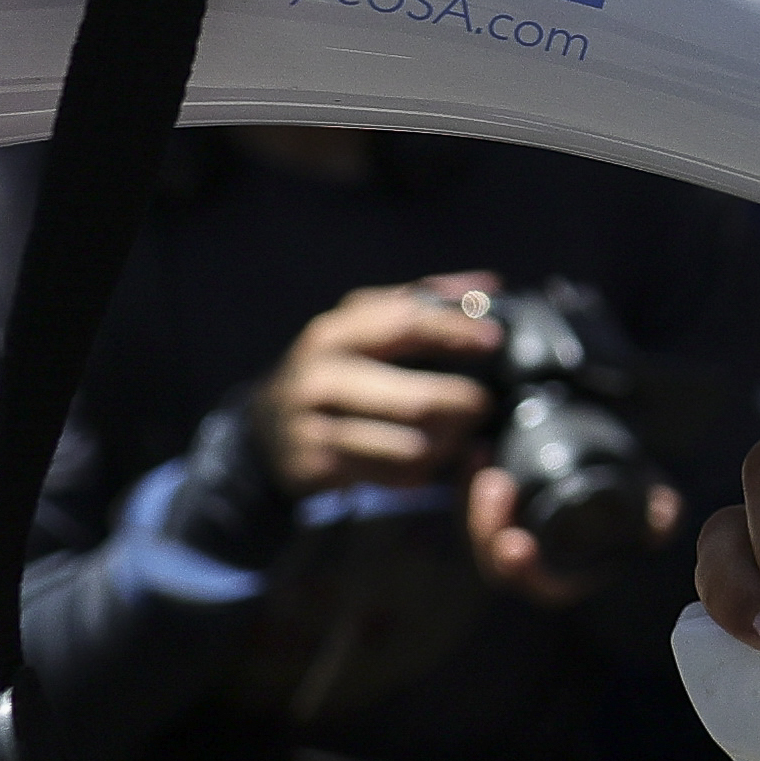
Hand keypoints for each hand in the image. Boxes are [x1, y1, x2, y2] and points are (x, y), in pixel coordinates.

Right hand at [252, 279, 502, 497]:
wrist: (265, 429)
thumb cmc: (336, 367)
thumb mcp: (362, 325)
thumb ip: (423, 301)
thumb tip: (489, 285)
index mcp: (333, 334)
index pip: (406, 324)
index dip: (457, 331)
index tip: (494, 341)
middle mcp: (320, 380)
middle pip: (418, 400)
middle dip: (464, 404)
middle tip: (484, 404)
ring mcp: (315, 428)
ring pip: (411, 446)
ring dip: (450, 443)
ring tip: (463, 434)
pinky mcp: (318, 469)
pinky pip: (392, 475)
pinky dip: (424, 471)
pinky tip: (432, 459)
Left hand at [460, 464, 677, 608]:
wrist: (608, 466)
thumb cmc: (633, 495)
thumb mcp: (651, 500)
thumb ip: (663, 512)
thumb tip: (663, 517)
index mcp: (572, 572)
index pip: (542, 584)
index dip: (524, 570)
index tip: (516, 544)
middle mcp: (538, 559)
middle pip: (496, 558)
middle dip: (487, 526)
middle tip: (495, 486)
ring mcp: (513, 533)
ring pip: (481, 531)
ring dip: (476, 499)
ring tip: (484, 458)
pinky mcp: (496, 510)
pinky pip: (472, 503)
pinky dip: (470, 478)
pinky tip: (479, 452)